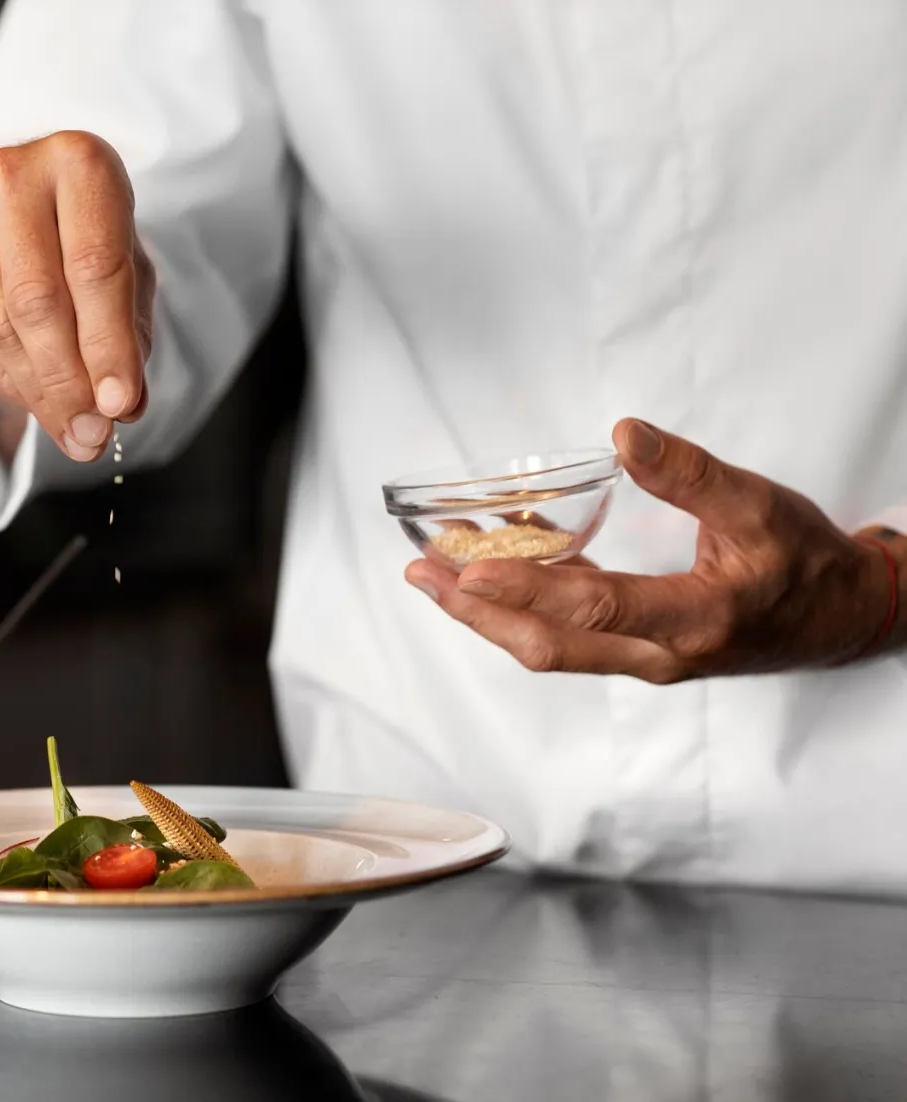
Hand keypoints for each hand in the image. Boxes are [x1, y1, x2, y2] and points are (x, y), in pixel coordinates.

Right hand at [0, 130, 153, 464]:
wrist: (26, 207)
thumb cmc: (83, 238)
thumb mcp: (127, 276)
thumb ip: (128, 336)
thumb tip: (120, 408)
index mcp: (77, 161)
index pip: (94, 267)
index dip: (107, 345)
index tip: (118, 406)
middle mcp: (9, 170)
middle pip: (36, 300)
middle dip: (66, 381)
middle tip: (89, 433)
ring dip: (33, 387)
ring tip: (67, 423)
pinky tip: (24, 387)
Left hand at [405, 418, 899, 681]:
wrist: (842, 618)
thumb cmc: (805, 562)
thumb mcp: (761, 506)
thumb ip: (691, 474)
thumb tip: (625, 433)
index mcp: (695, 619)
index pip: (595, 608)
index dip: (529, 588)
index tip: (471, 567)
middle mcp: (659, 654)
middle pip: (549, 644)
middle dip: (478, 611)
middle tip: (421, 574)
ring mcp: (644, 660)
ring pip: (550, 648)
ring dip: (488, 614)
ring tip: (433, 574)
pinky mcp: (636, 653)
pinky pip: (566, 636)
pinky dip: (521, 606)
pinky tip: (490, 566)